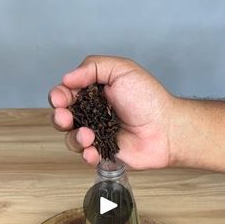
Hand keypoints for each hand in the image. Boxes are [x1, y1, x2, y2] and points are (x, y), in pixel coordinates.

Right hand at [49, 55, 176, 169]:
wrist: (166, 129)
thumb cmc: (149, 99)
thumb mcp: (122, 70)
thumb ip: (93, 67)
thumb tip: (67, 78)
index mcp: (94, 92)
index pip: (66, 93)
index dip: (58, 96)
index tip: (60, 98)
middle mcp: (93, 113)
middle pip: (63, 117)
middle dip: (60, 117)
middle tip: (65, 117)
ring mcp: (97, 134)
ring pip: (71, 138)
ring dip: (75, 137)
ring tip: (88, 136)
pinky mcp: (104, 153)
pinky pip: (86, 156)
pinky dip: (86, 155)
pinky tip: (92, 152)